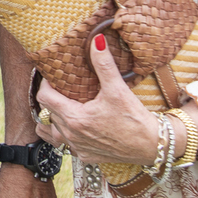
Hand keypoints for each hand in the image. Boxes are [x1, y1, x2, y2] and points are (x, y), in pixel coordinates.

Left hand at [34, 33, 161, 165]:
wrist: (152, 145)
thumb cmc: (135, 120)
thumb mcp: (118, 89)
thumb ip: (104, 64)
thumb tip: (96, 41)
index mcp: (75, 118)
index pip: (44, 98)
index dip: (45, 84)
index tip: (54, 77)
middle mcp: (72, 135)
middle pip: (48, 113)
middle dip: (52, 98)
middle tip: (61, 87)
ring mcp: (78, 148)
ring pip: (54, 131)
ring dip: (56, 118)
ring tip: (64, 105)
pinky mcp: (86, 156)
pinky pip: (66, 144)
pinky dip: (66, 133)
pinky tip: (76, 124)